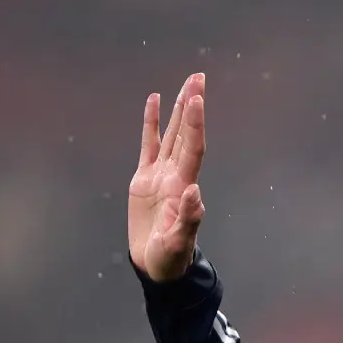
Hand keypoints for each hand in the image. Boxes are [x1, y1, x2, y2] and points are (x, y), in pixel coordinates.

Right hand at [128, 73, 206, 282]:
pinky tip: (154, 101)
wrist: (157, 265)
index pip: (193, 147)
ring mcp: (161, 175)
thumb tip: (194, 193)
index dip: (195, 123)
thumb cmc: (170, 257)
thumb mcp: (178, 242)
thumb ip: (187, 219)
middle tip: (198, 77)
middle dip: (192, 106)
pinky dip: (152, 123)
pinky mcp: (144, 179)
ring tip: (186, 83)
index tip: (197, 98)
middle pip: (187, 133)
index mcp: (184, 187)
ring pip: (172, 134)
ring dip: (179, 109)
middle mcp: (176, 175)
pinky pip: (149, 144)